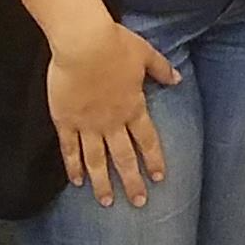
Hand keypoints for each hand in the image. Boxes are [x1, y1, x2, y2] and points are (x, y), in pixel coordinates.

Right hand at [48, 22, 182, 205]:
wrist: (83, 43)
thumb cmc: (114, 44)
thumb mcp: (145, 54)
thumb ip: (161, 69)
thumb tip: (178, 78)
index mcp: (133, 107)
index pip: (148, 141)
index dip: (154, 160)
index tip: (159, 178)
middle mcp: (112, 122)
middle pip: (124, 158)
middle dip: (132, 182)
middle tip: (138, 202)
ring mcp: (88, 124)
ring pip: (97, 160)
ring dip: (103, 183)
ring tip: (106, 202)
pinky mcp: (66, 121)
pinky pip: (70, 149)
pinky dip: (73, 167)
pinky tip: (76, 181)